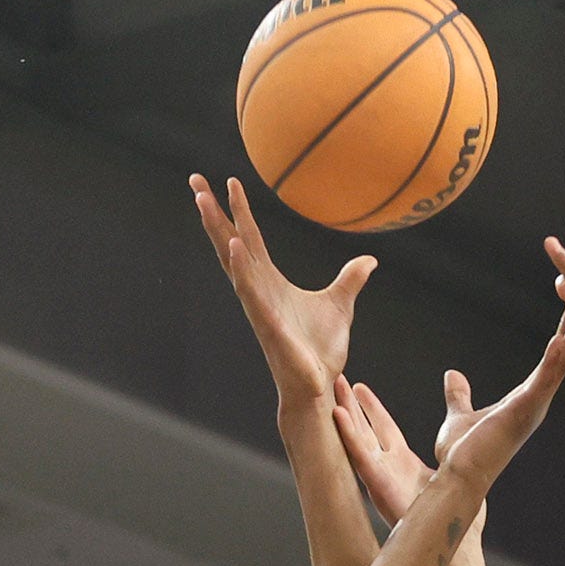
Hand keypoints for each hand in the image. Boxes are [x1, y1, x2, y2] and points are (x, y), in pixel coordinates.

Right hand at [192, 173, 372, 404]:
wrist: (317, 386)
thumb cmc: (321, 351)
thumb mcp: (340, 305)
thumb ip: (350, 280)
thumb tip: (369, 261)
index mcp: (270, 281)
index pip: (250, 237)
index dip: (239, 210)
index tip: (229, 182)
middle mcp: (257, 289)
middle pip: (229, 241)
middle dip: (212, 212)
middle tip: (195, 180)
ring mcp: (258, 305)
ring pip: (233, 260)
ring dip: (218, 230)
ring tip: (204, 201)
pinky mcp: (267, 323)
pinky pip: (250, 291)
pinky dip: (241, 268)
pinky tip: (234, 245)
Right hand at [330, 367, 484, 529]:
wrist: (459, 547)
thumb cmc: (461, 515)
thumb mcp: (458, 453)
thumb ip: (459, 418)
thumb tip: (461, 390)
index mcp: (407, 466)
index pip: (384, 429)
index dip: (372, 408)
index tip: (359, 387)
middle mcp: (390, 472)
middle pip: (366, 430)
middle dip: (350, 406)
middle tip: (335, 381)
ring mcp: (383, 480)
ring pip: (357, 440)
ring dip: (343, 415)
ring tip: (331, 391)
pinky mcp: (380, 489)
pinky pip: (360, 458)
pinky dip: (347, 435)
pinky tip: (337, 414)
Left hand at [422, 300, 564, 497]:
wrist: (458, 479)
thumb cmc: (462, 454)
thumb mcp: (460, 415)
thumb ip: (460, 395)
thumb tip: (453, 376)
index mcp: (523, 400)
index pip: (549, 361)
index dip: (564, 334)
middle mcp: (534, 402)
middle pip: (561, 358)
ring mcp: (531, 408)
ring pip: (558, 365)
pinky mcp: (522, 413)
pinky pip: (542, 383)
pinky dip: (552, 361)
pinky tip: (560, 340)